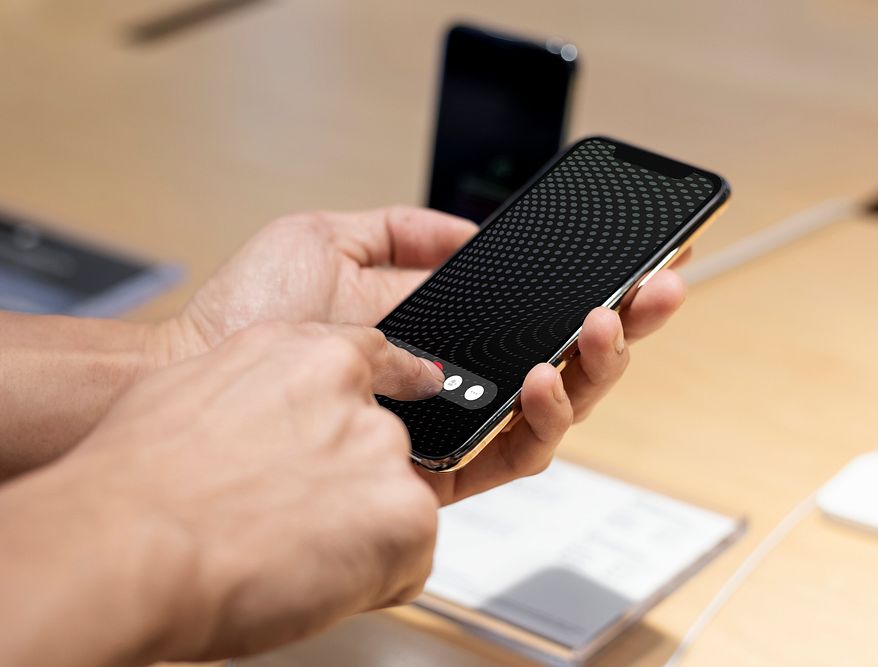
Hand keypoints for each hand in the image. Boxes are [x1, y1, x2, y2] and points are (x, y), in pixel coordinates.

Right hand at [53, 323, 442, 662]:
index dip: (400, 382)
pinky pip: (406, 562)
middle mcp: (359, 400)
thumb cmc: (139, 483)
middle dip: (347, 490)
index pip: (382, 358)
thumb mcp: (194, 393)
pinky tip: (310, 581)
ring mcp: (386, 456)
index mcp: (310, 358)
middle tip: (289, 521)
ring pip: (394, 510)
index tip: (423, 386)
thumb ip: (258, 397)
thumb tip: (268, 421)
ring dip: (357, 537)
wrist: (133, 544)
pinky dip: (369, 583)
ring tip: (288, 553)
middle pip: (381, 451)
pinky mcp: (407, 517)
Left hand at [159, 206, 688, 503]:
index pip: (540, 311)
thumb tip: (472, 232)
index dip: (598, 287)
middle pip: (569, 359)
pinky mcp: (443, 468)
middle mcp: (463, 376)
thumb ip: (409, 233)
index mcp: (447, 325)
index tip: (644, 255)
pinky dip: (543, 417)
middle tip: (660, 286)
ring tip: (600, 324)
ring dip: (597, 366)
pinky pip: (518, 454)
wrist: (210, 366)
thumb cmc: (256, 311)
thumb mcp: (334, 238)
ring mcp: (458, 423)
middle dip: (627, 322)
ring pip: (559, 408)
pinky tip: (541, 375)